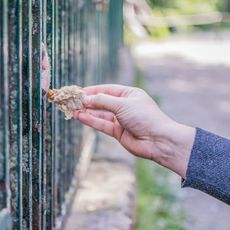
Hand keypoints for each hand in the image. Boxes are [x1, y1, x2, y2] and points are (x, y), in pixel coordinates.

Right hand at [74, 84, 195, 176]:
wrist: (158, 140)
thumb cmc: (144, 117)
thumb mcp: (122, 104)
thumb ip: (102, 101)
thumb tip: (85, 99)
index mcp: (129, 94)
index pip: (106, 90)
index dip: (92, 90)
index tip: (78, 92)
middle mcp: (124, 106)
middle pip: (101, 102)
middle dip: (87, 102)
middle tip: (71, 101)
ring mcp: (120, 119)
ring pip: (100, 114)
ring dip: (86, 112)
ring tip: (72, 110)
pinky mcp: (117, 132)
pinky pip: (101, 124)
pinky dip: (91, 120)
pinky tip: (80, 117)